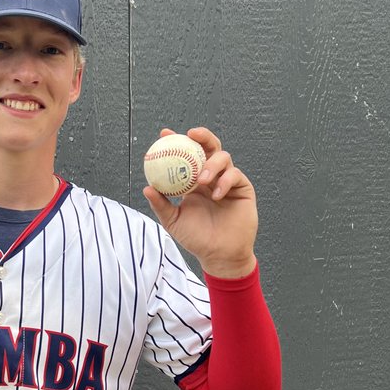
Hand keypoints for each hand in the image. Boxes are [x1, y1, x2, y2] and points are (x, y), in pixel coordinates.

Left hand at [142, 126, 257, 277]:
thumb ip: (161, 204)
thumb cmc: (197, 238)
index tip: (165, 134)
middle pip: (209, 147)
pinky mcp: (242, 188)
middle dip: (202, 136)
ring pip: (223, 157)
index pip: (186, 155)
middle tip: (191, 134)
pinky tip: (216, 194)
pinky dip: (224, 181)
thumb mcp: (173, 221)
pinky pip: (235, 175)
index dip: (177, 141)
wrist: (219, 255)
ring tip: (201, 180)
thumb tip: (147, 188)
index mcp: (193, 181)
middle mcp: (211, 177)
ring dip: (211, 164)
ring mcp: (228, 181)